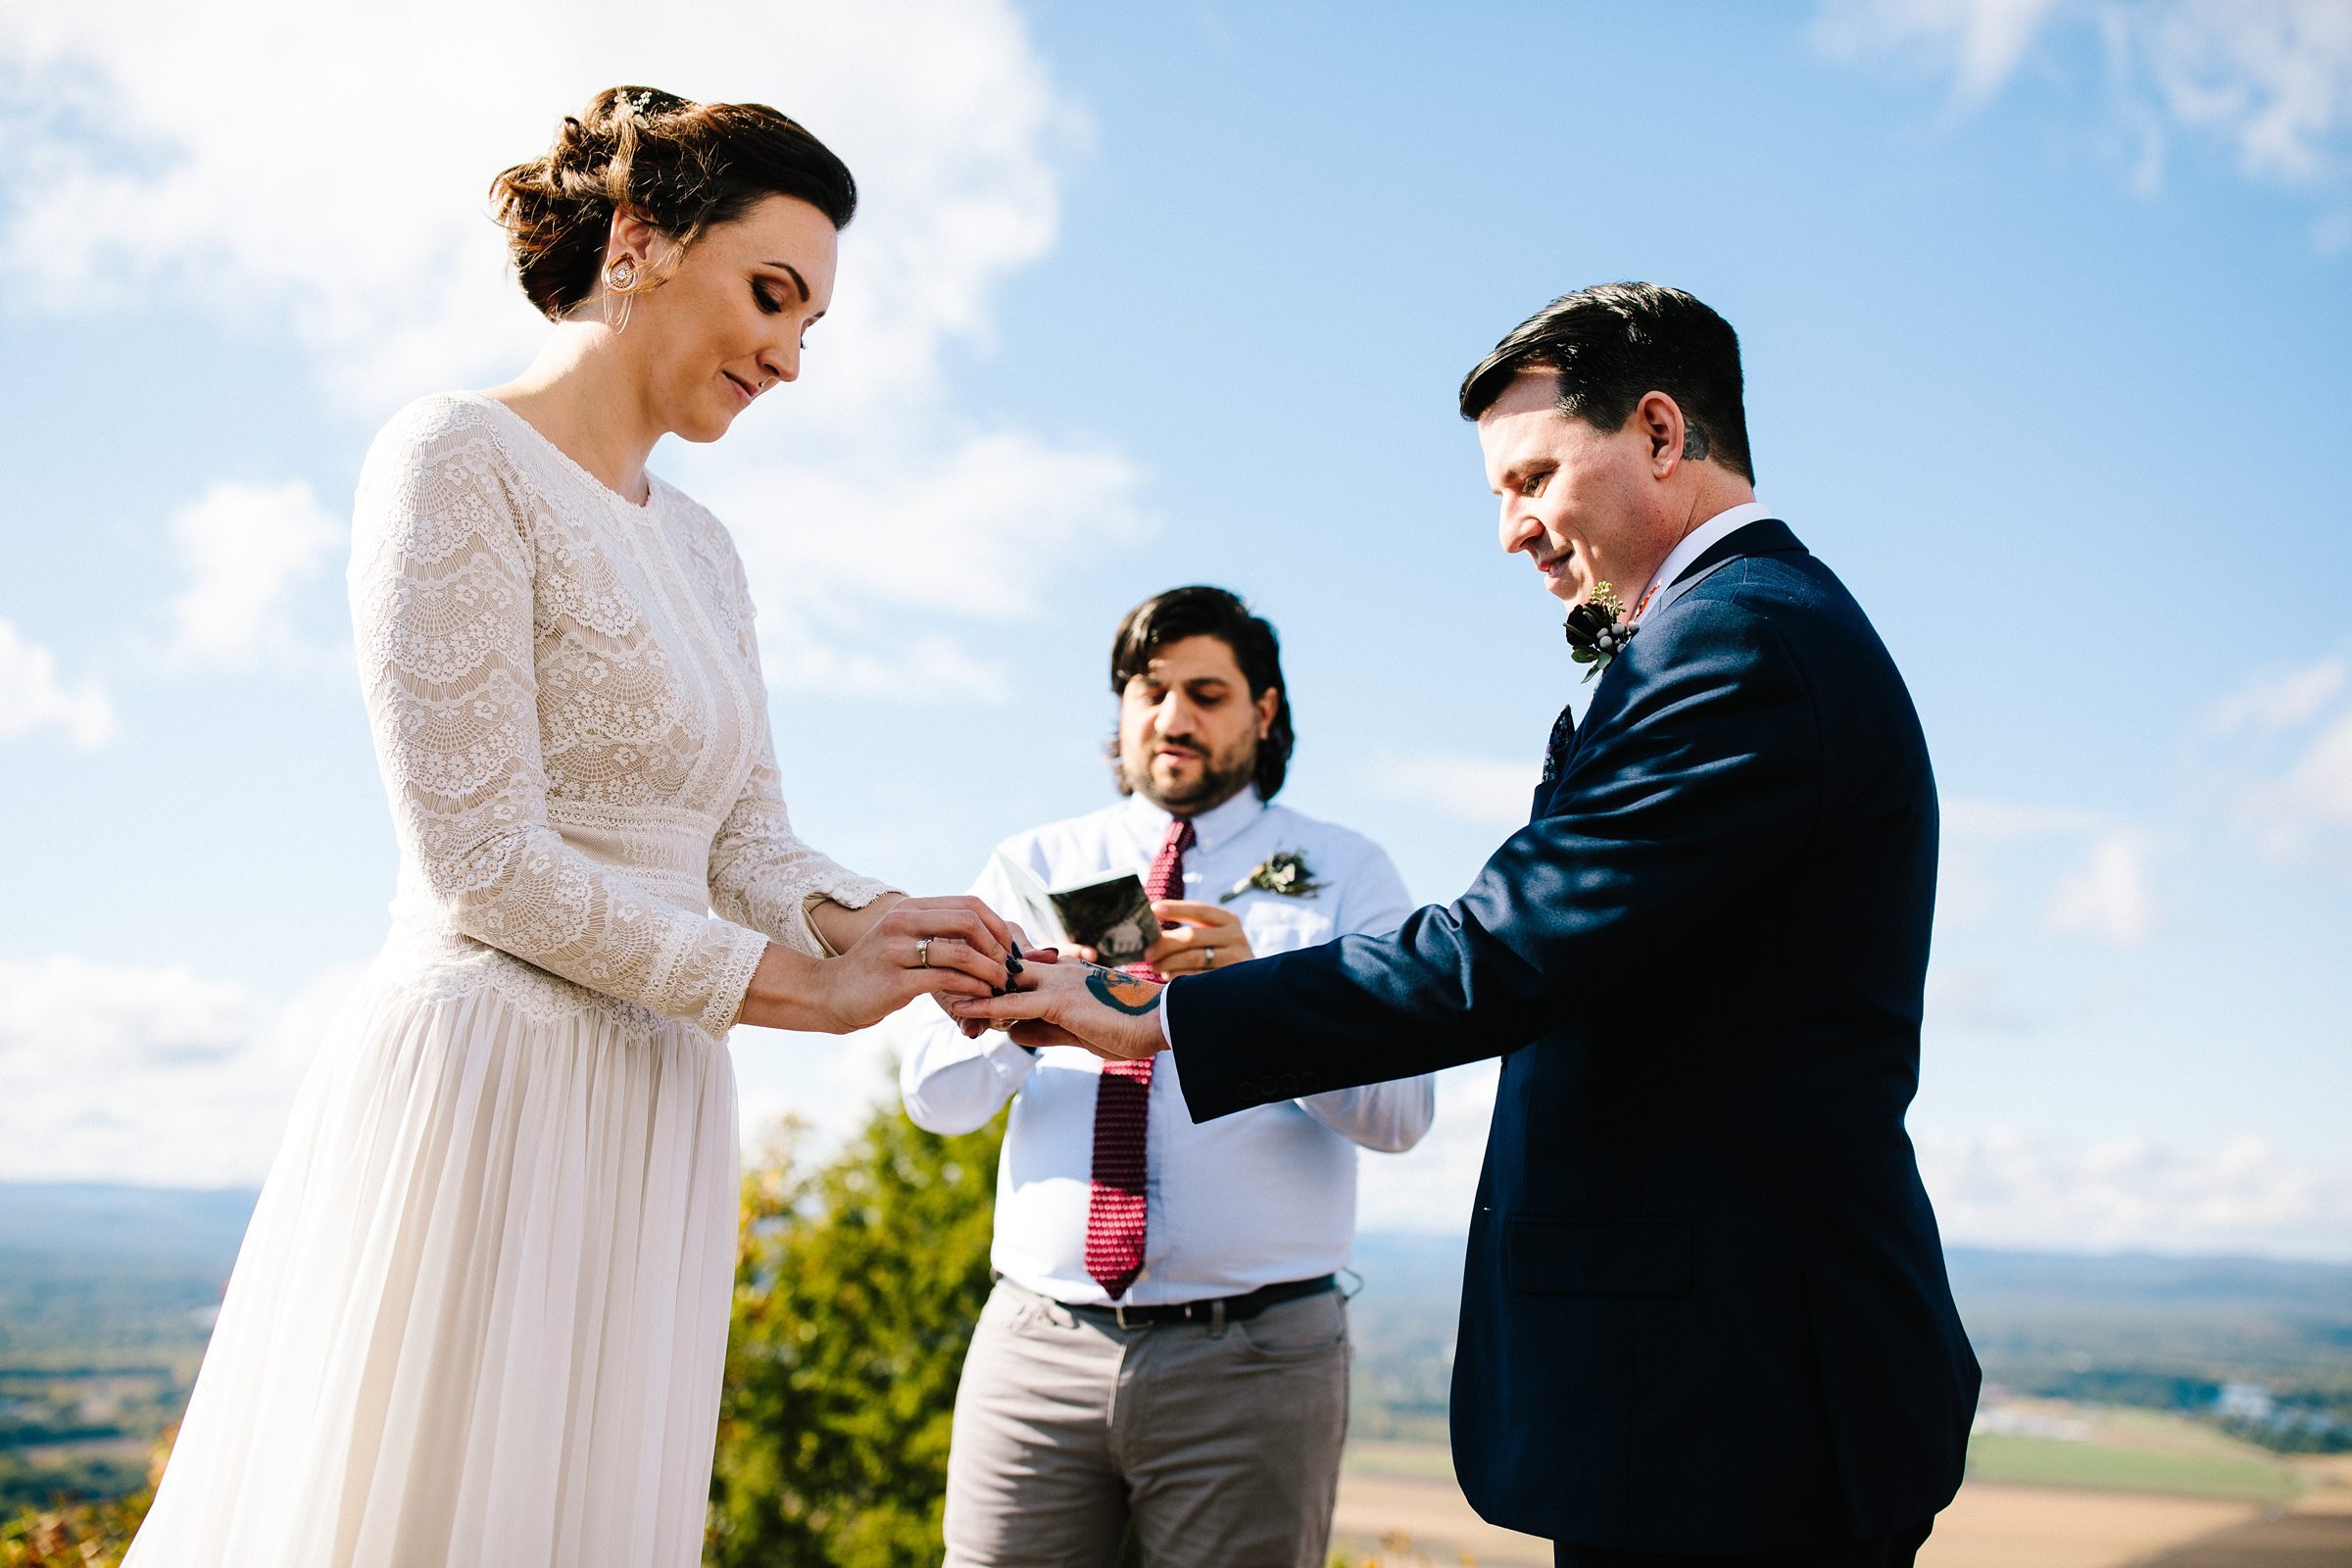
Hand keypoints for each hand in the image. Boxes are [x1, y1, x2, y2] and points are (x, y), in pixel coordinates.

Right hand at [738, 896, 1018, 1033]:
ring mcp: (897, 951)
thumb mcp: (902, 941)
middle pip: (968, 921)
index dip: (997, 924)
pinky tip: (981, 998)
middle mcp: (902, 922)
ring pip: (961, 953)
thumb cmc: (874, 971)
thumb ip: (935, 933)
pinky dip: (972, 989)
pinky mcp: (895, 981)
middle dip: (998, 946)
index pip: (968, 904)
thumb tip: (983, 934)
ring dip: (990, 971)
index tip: (1010, 948)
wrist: (829, 994)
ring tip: (1001, 985)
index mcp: (909, 909)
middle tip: (1010, 967)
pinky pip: (947, 980)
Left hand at [947, 956, 1165, 1061]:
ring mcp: (1058, 981)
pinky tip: (962, 1011)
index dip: (990, 978)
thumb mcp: (1079, 1030)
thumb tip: (1011, 1031)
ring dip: (971, 988)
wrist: (1162, 1021)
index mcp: (1065, 972)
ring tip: (939, 996)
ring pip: (1002, 981)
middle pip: (1003, 968)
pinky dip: (985, 1006)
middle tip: (941, 984)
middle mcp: (1058, 969)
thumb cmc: (1129, 1027)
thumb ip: (1045, 1028)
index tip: (960, 983)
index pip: (1018, 970)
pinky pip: (1014, 1002)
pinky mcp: (1060, 1000)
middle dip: (973, 976)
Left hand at [1146, 899, 1252, 973]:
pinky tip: (1168, 977)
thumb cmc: (1223, 955)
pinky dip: (1179, 977)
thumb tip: (1153, 929)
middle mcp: (1235, 937)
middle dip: (1165, 944)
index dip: (1175, 908)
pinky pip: (1198, 977)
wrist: (1254, 984)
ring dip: (1168, 962)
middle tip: (1146, 953)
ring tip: (1154, 967)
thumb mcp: (1216, 936)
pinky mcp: (1231, 980)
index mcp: (1229, 920)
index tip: (1153, 909)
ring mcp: (1235, 959)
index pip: (1199, 909)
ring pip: (1193, 958)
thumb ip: (1192, 930)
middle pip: (1192, 936)